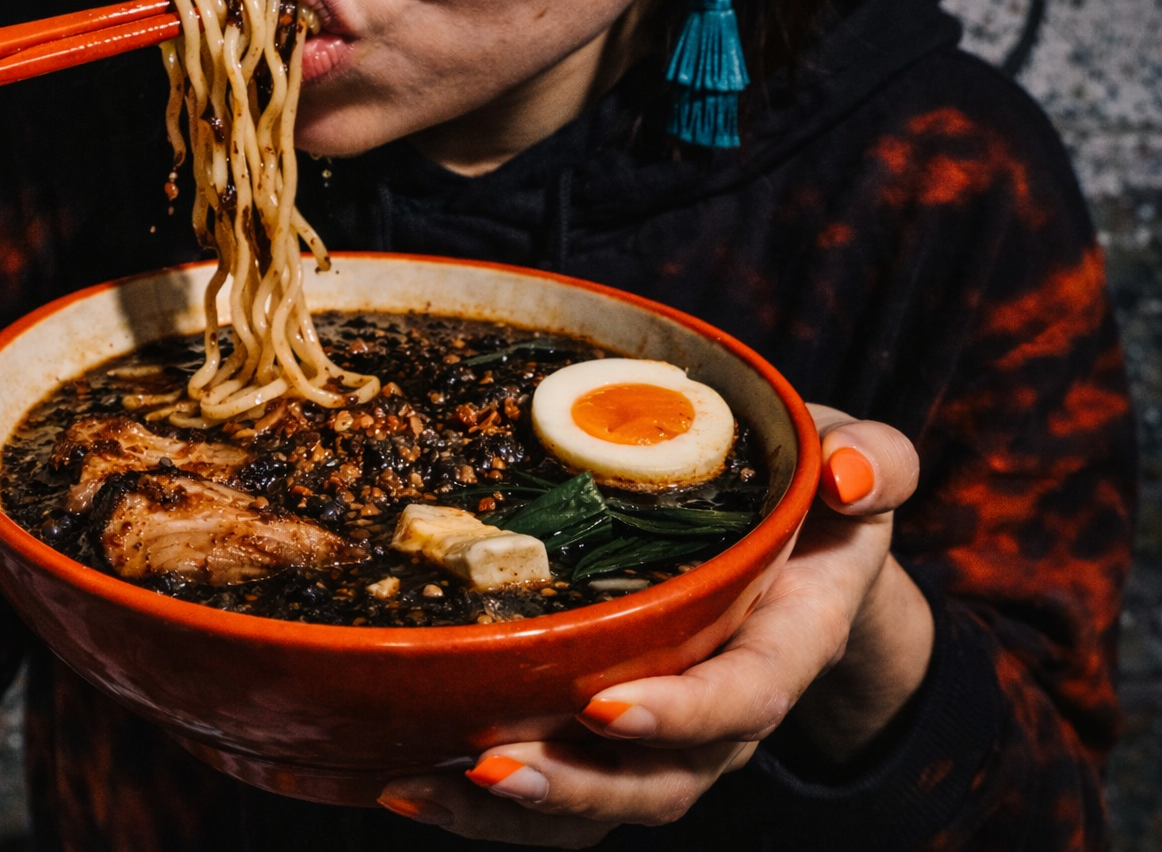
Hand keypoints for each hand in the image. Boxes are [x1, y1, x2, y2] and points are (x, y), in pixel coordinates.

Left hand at [377, 405, 928, 846]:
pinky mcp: (610, 740)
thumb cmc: (808, 490)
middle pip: (660, 783)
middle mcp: (726, 713)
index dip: (682, 714)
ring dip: (509, 813)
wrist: (792, 541)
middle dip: (575, 785)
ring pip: (598, 808)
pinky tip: (401, 775)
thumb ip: (869, 461)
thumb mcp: (852, 457)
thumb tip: (846, 479)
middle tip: (488, 764)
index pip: (744, 699)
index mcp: (788, 644)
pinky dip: (482, 804)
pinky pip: (559, 794)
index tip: (604, 706)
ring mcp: (666, 736)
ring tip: (416, 784)